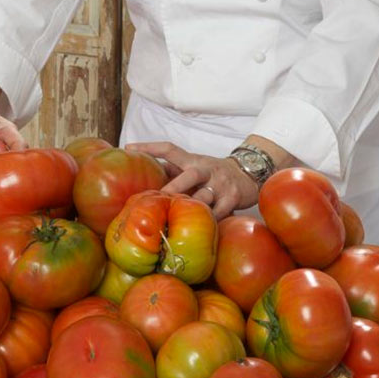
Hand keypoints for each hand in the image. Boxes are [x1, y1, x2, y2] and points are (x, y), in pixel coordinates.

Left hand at [125, 141, 258, 219]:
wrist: (248, 172)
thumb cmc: (212, 173)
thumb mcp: (194, 167)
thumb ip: (172, 171)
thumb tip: (143, 177)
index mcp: (193, 161)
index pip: (170, 149)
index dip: (150, 147)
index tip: (130, 148)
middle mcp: (206, 169)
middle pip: (190, 175)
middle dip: (175, 186)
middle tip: (161, 197)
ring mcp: (221, 184)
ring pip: (204, 197)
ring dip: (190, 208)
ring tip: (176, 220)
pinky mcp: (233, 197)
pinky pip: (219, 212)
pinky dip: (208, 220)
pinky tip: (199, 230)